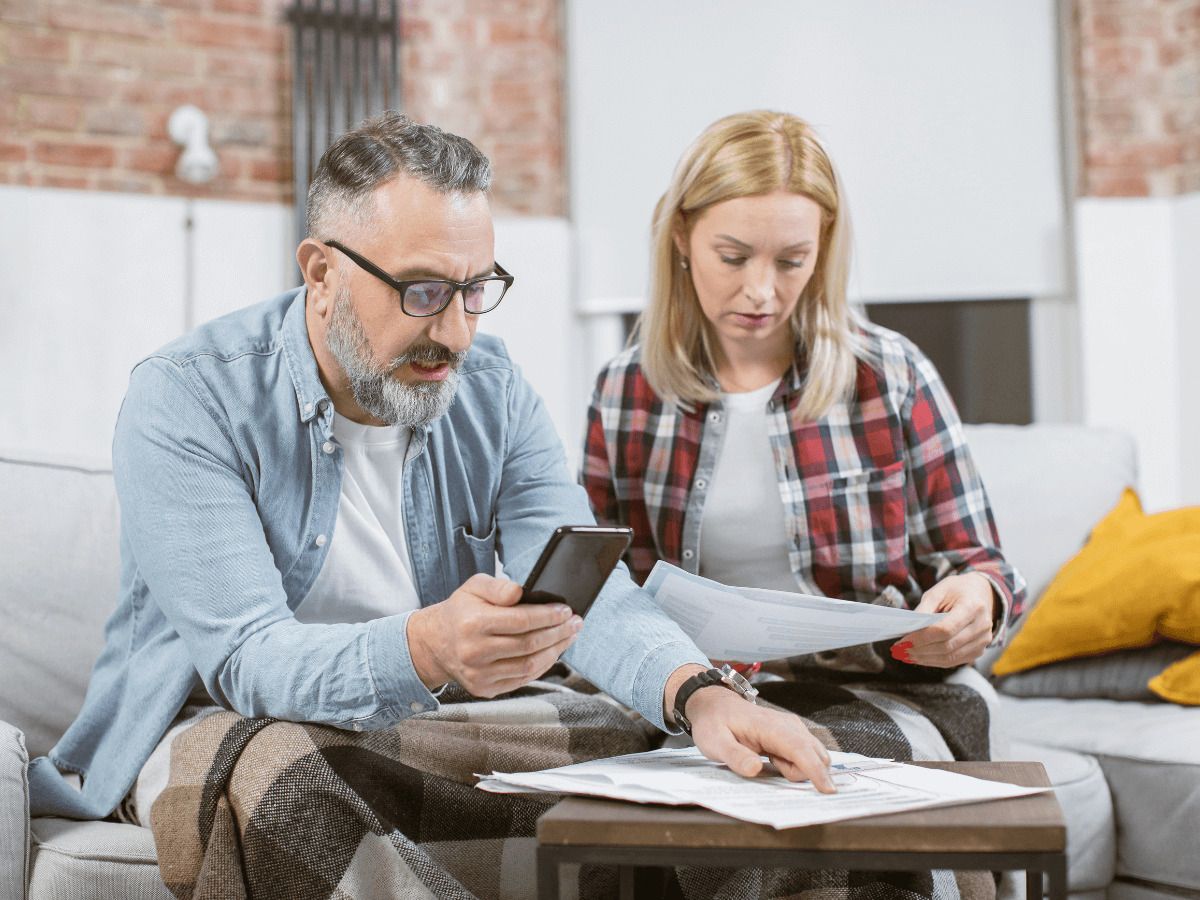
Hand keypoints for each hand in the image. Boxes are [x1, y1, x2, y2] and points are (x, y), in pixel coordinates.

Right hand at [407, 573, 583, 696]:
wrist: (435, 643)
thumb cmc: (460, 611)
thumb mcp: (473, 587)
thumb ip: (498, 587)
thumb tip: (521, 592)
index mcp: (472, 624)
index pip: (521, 621)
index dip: (548, 616)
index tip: (566, 610)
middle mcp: (475, 652)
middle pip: (529, 645)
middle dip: (558, 633)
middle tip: (575, 622)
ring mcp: (479, 675)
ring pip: (529, 665)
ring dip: (556, 650)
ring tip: (569, 636)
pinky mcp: (484, 689)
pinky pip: (523, 679)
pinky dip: (542, 666)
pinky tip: (553, 652)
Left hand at [677, 676, 836, 792]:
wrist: (713, 704)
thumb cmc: (713, 723)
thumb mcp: (714, 742)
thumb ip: (735, 756)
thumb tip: (756, 769)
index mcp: (769, 726)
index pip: (800, 749)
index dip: (816, 771)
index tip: (828, 790)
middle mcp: (787, 724)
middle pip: (814, 755)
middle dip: (801, 773)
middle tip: (770, 767)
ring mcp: (792, 727)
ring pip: (813, 755)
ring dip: (797, 768)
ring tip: (769, 761)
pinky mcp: (792, 732)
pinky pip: (806, 753)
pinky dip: (797, 764)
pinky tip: (774, 760)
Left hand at [891, 573, 995, 667]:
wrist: (981, 593)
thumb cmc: (957, 590)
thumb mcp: (938, 591)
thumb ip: (924, 609)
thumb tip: (908, 630)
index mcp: (972, 606)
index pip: (945, 629)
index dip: (922, 637)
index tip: (902, 640)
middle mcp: (982, 626)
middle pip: (947, 646)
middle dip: (920, 650)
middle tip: (900, 650)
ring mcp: (983, 641)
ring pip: (950, 657)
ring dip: (925, 659)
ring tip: (906, 655)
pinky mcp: (978, 651)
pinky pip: (954, 661)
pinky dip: (934, 661)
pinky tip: (920, 657)